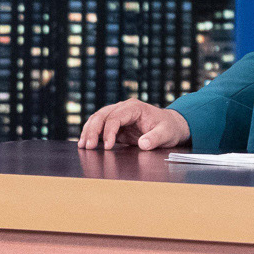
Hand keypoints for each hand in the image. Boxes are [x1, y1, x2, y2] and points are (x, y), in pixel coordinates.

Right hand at [77, 99, 191, 150]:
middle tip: (87, 146)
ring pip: (97, 119)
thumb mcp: (166, 134)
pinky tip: (85, 142)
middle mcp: (123, 108)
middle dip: (92, 130)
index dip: (109, 131)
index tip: (107, 146)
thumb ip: (155, 138)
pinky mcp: (116, 125)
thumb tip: (143, 144)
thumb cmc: (169, 128)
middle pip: (102, 115)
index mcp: (134, 107)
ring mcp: (118, 115)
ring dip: (88, 131)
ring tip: (82, 145)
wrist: (170, 126)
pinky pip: (100, 126)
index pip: (115, 117)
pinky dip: (91, 133)